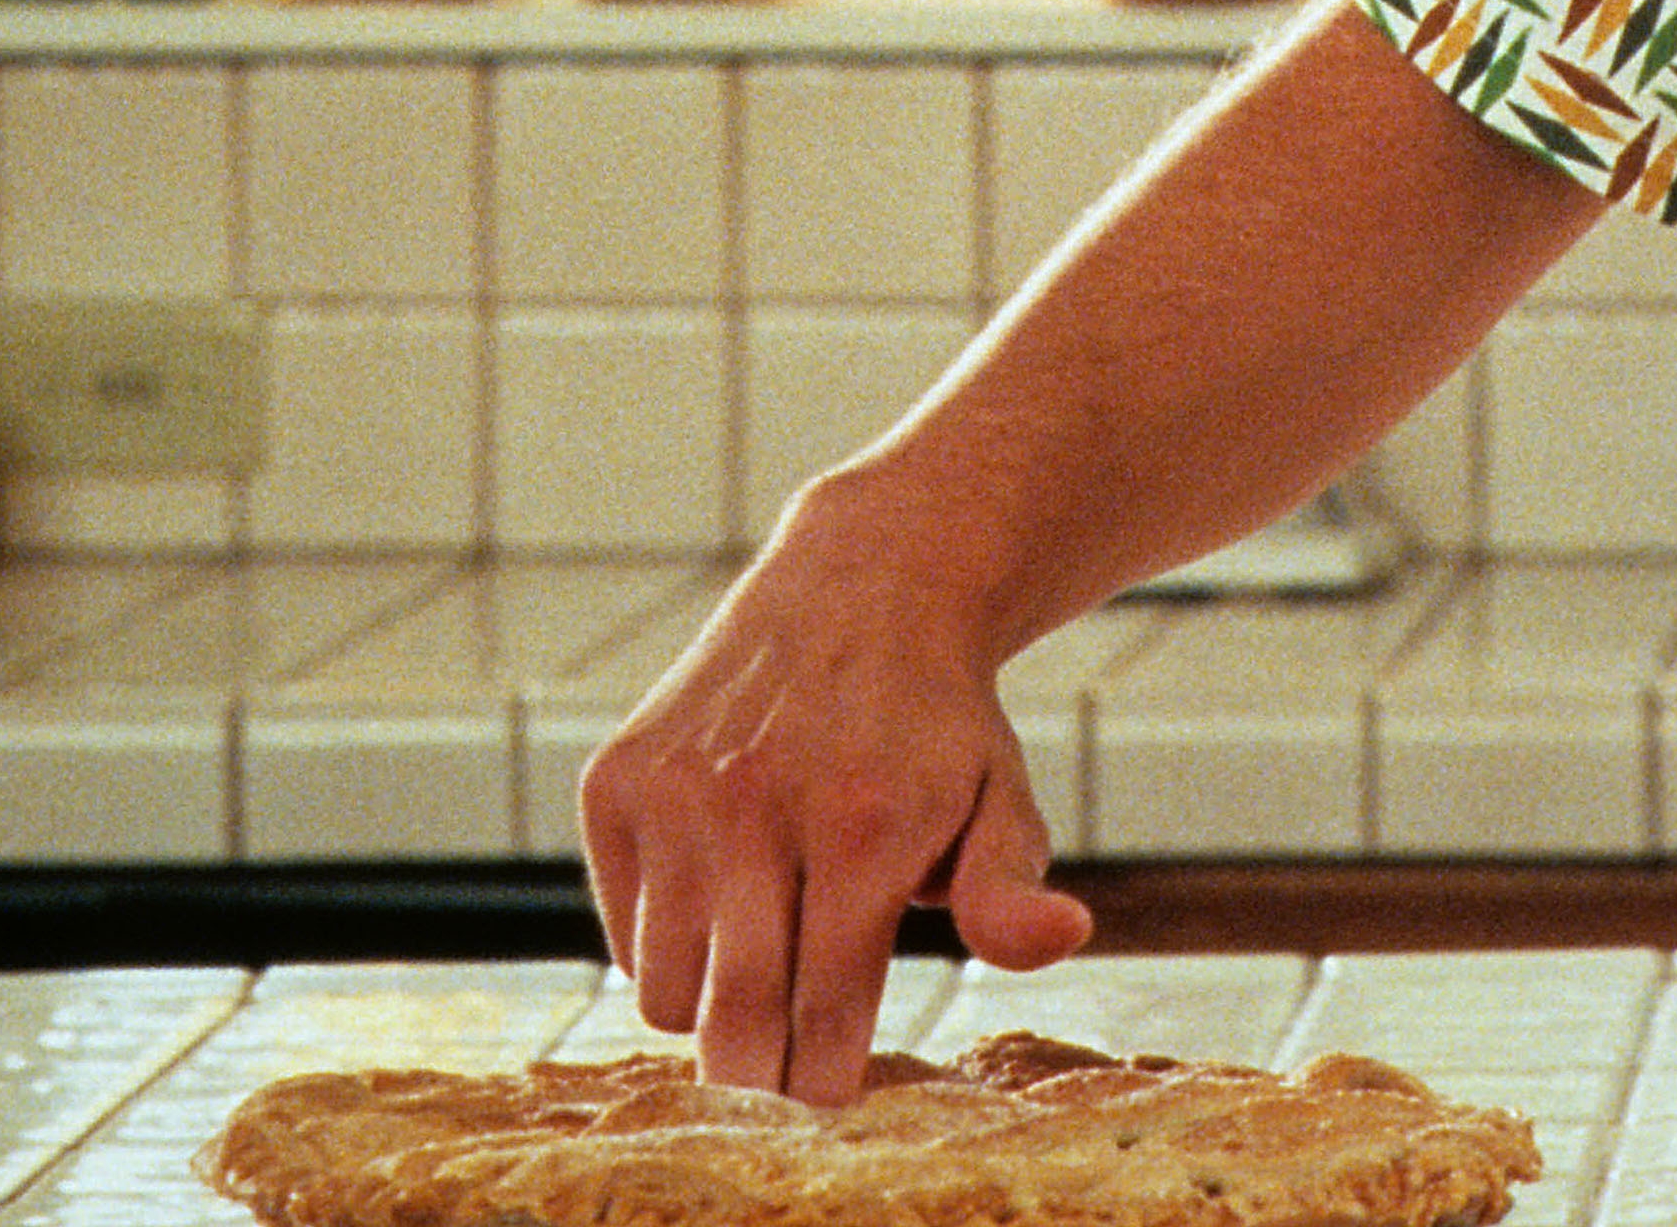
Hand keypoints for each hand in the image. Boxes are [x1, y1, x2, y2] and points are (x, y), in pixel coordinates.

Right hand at [577, 505, 1095, 1104]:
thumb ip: (1011, 890)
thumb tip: (1059, 939)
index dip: (825, 1080)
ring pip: (663, 992)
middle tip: (788, 1072)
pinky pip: (622, 930)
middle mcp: (756, 807)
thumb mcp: (999, 798)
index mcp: (863, 827)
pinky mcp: (616, 780)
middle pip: (733, 1021)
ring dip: (710, 1006)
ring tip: (765, 958)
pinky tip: (721, 895)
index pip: (823, 1013)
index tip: (837, 1092)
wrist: (865, 584)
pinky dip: (663, 943)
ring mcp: (677, 792)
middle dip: (761, 1076)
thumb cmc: (937, 723)